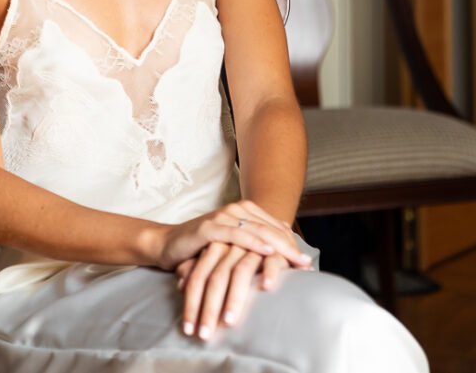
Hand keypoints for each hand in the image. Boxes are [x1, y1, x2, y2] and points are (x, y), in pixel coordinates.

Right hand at [171, 202, 310, 339]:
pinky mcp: (209, 228)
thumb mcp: (231, 244)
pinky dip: (254, 242)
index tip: (308, 264)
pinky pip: (236, 235)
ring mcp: (222, 217)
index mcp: (243, 212)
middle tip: (308, 265)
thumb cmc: (201, 247)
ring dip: (279, 247)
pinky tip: (268, 250)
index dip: (292, 244)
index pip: (275, 227)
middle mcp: (235, 210)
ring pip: (258, 231)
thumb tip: (284, 234)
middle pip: (271, 229)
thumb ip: (254, 238)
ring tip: (296, 261)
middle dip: (291, 248)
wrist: (168, 244)